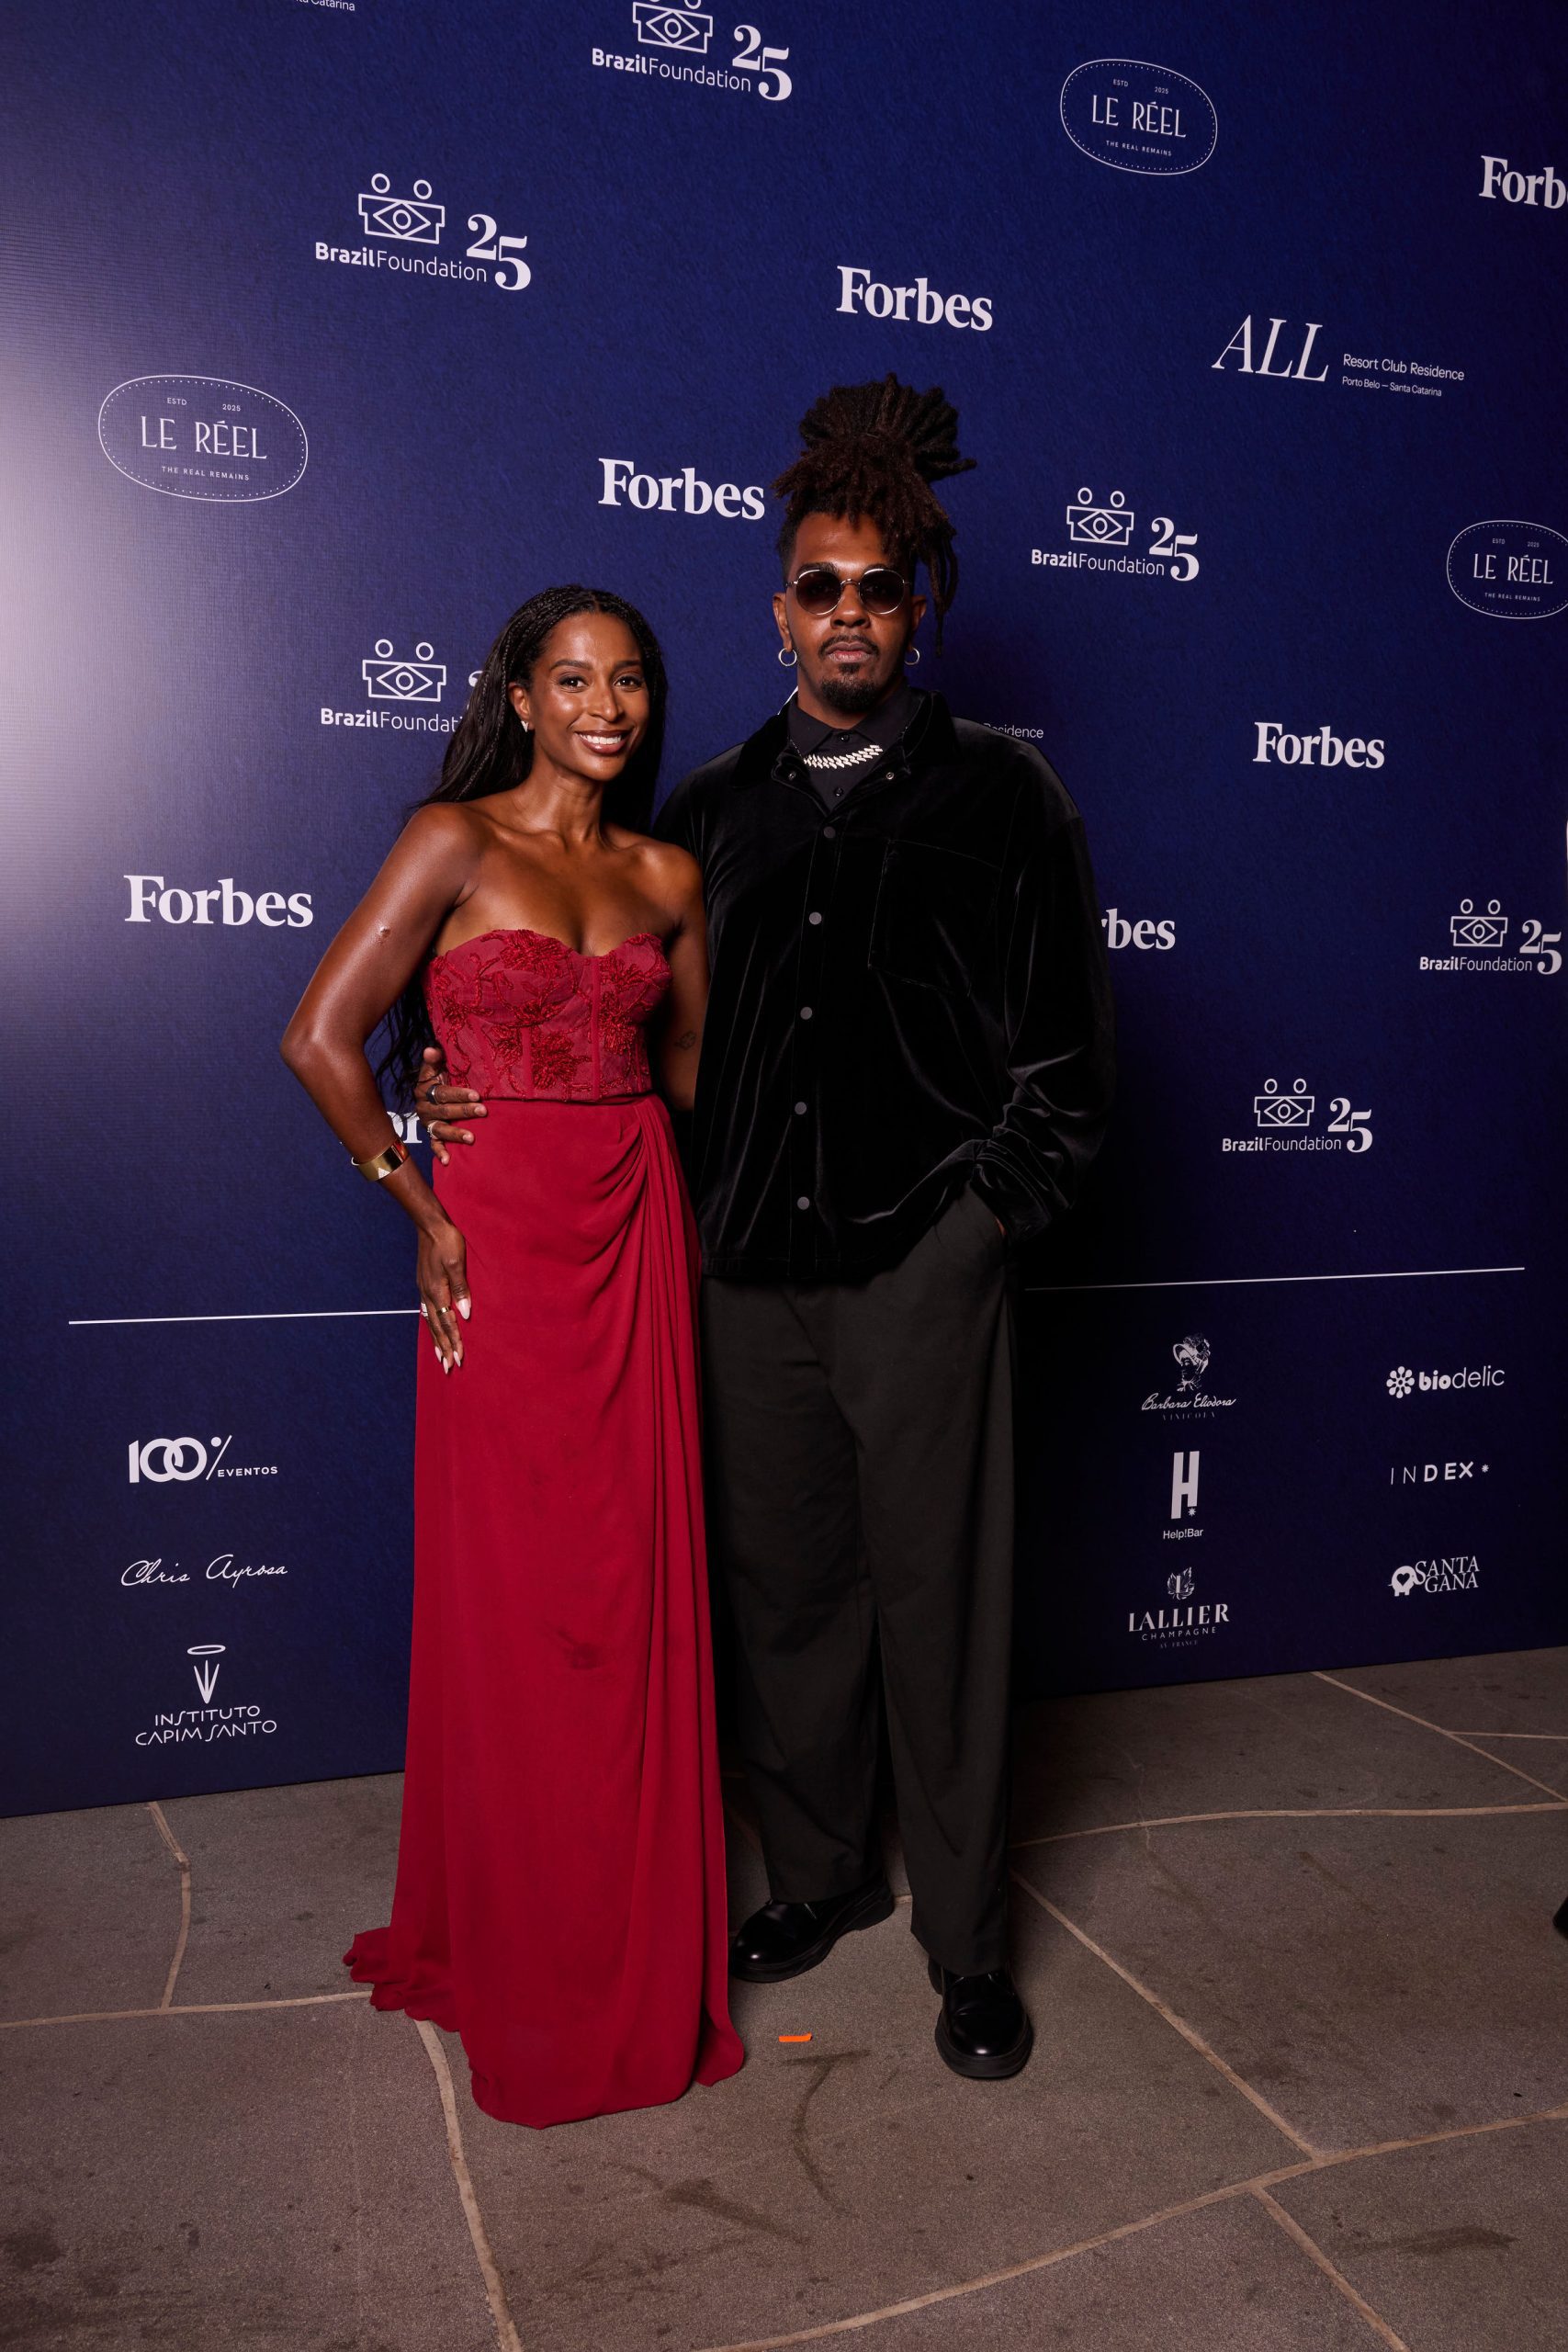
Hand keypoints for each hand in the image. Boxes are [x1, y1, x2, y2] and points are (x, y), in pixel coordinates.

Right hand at [417, 1045, 486, 1164]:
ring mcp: (428, 1123)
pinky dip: (440, 1153)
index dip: (459, 1094)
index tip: (476, 1095)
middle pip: (444, 1111)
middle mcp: (424, 1107)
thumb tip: (431, 1049)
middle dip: (464, 1111)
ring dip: (455, 1133)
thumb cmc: (439, 1077)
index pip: (442, 1093)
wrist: (432, 1092)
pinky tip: (448, 1161)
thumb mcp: (436, 1067)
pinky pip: (434, 1144)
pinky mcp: (431, 1134)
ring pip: (440, 1129)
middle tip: (483, 1111)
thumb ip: (434, 1059)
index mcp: (425, 1089)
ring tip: (471, 1137)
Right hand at [417, 1217, 470, 1371]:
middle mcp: (428, 1294)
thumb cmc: (447, 1241)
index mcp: (437, 1291)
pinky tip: (433, 1329)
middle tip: (449, 1367)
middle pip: (437, 1327)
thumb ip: (460, 1289)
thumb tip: (464, 1314)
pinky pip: (427, 1311)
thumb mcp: (456, 1263)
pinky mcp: (424, 1283)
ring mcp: (424, 1289)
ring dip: (437, 1340)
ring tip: (441, 1356)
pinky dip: (431, 1325)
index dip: (453, 1341)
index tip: (459, 1358)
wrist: (429, 1225)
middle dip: (444, 1348)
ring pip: (430, 1321)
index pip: (447, 1323)